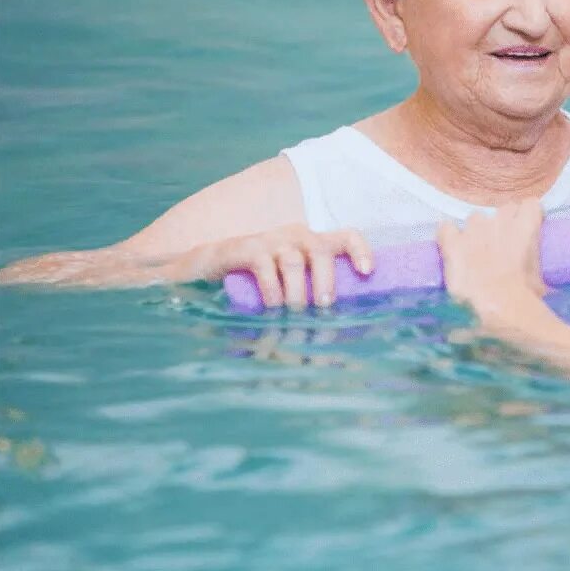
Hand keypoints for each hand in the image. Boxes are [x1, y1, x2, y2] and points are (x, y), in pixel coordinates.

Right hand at [172, 224, 372, 309]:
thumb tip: (331, 334)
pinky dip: (272, 288)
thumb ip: (307, 298)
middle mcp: (294, 236)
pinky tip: (272, 306)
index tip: (367, 273)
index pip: (345, 236)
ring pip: (295, 260)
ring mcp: (270, 239)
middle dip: (327, 280)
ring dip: (298, 291)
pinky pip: (265, 265)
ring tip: (295, 313)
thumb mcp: (286, 286)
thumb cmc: (252, 281)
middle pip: (322, 250)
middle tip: (324, 307)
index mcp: (310, 243)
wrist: (202, 269)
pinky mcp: (245, 248)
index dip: (360, 251)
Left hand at [437, 200, 546, 311]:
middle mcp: (500, 221)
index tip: (527, 232)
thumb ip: (535, 263)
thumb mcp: (541, 278)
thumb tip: (535, 272)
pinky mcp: (453, 242)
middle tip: (503, 246)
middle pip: (504, 210)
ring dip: (478, 232)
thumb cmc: (526, 297)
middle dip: (503, 225)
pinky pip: (446, 229)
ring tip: (477, 252)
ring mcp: (474, 229)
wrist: (498, 308)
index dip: (528, 217)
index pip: (530, 205)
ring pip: (476, 219)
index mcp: (526, 226)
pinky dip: (450, 237)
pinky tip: (453, 249)